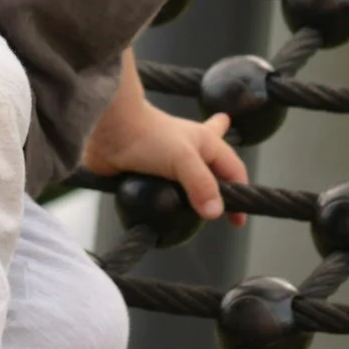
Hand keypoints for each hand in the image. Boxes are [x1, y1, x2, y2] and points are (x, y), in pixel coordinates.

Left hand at [82, 97, 248, 223]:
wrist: (109, 127)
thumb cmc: (149, 135)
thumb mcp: (183, 159)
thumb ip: (201, 185)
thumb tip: (216, 212)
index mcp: (205, 142)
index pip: (233, 169)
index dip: (240, 192)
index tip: (238, 220)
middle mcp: (189, 151)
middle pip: (213, 164)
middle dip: (222, 176)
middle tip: (228, 194)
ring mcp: (166, 161)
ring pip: (184, 180)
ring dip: (190, 192)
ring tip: (196, 204)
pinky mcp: (146, 172)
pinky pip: (161, 190)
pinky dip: (164, 198)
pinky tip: (162, 208)